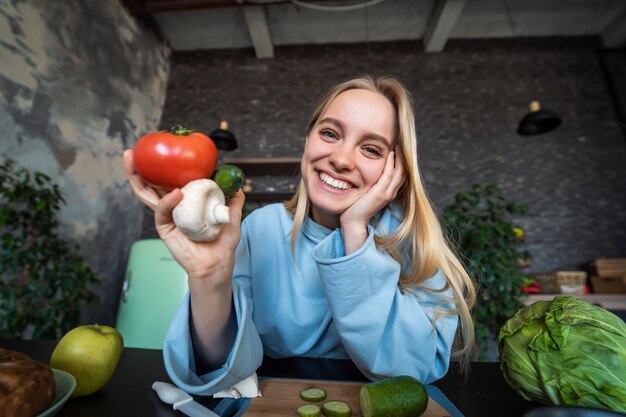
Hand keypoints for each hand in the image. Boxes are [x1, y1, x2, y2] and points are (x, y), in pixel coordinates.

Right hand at [122, 149, 244, 281]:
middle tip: (131, 152)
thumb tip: (238, 185)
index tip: (156, 149)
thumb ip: (234, 201)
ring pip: (147, 195)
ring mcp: (167, 217)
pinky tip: (176, 193)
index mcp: (185, 201)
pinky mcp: (165, 229)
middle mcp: (172, 207)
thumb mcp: (231, 216)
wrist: (218, 263)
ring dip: (138, 178)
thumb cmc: (222, 242)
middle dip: (138, 168)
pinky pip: (163, 212)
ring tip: (133, 161)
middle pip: (150, 185)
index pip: (168, 180)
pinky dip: (168, 201)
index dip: (161, 167)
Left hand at [339, 146, 405, 253]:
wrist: (353, 222)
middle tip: (401, 142)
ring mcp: (387, 193)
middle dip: (403, 156)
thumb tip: (365, 173)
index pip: (400, 174)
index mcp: (389, 192)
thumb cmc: (355, 208)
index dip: (401, 160)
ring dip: (400, 157)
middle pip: (404, 171)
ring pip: (400, 172)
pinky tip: (391, 154)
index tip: (398, 148)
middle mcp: (391, 192)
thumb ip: (369, 183)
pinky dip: (391, 164)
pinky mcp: (380, 194)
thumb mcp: (365, 192)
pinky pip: (389, 175)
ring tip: (398, 144)